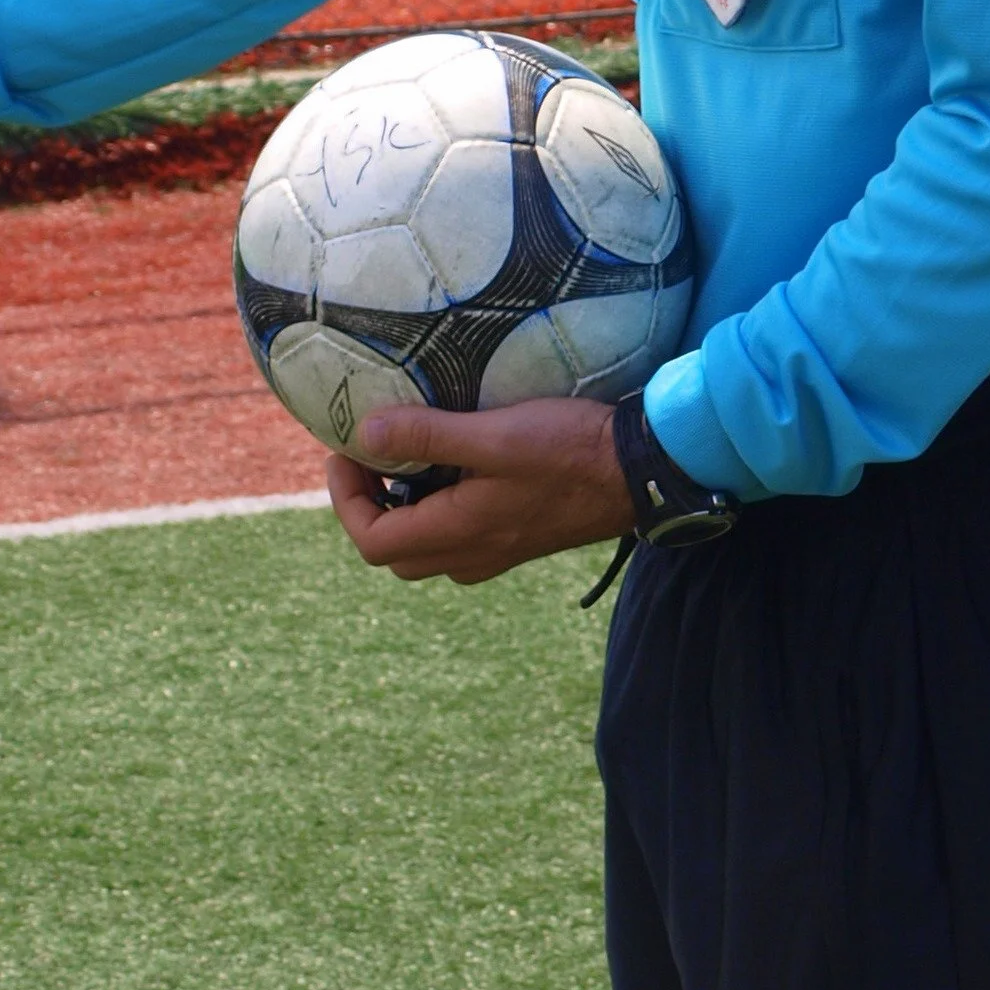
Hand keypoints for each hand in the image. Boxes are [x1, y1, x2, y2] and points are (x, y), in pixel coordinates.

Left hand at [326, 396, 631, 585]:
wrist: (643, 473)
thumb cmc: (570, 450)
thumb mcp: (495, 435)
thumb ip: (428, 436)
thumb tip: (365, 434)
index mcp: (459, 533)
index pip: (372, 541)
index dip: (346, 499)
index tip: (346, 451)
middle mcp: (472, 555)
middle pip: (393, 552)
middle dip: (368, 506)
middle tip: (368, 456)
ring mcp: (496, 552)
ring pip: (425, 549)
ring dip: (402, 509)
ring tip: (405, 457)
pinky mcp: (517, 539)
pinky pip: (457, 539)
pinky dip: (435, 510)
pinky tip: (452, 467)